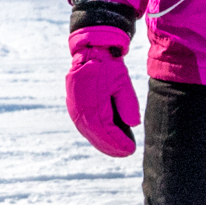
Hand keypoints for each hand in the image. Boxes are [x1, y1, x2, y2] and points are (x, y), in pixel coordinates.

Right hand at [63, 25, 137, 156]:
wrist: (89, 51)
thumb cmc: (108, 66)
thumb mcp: (122, 82)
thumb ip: (127, 104)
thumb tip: (132, 124)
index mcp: (91, 102)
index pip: (105, 129)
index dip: (118, 142)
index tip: (131, 149)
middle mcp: (79, 108)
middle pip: (95, 134)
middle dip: (111, 146)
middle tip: (125, 153)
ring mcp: (74, 108)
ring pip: (88, 132)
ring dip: (102, 143)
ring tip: (117, 150)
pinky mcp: (73, 106)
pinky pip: (84, 125)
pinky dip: (95, 135)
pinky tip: (104, 139)